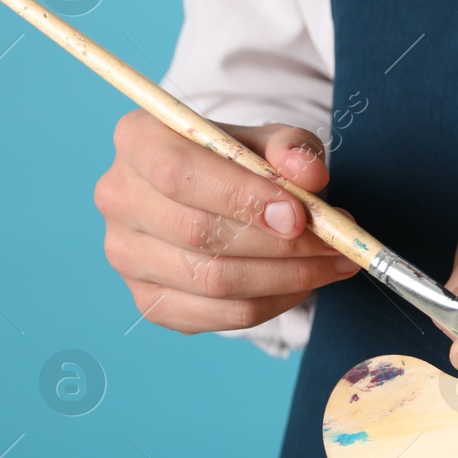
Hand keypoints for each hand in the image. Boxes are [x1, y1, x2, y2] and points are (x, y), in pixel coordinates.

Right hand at [93, 109, 359, 332]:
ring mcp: (126, 255)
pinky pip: (219, 316)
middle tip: (338, 244)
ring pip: (212, 281)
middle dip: (281, 246)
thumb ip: (292, 149)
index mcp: (138, 141)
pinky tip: (303, 283)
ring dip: (288, 278)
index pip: (178, 173)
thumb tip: (309, 176)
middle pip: (197, 233)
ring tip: (335, 262)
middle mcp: (119, 198)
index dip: (241, 197)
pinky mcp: (149, 301)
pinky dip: (272, 303)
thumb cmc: (242, 162)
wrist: (217, 194)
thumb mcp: (271, 141)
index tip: (300, 215)